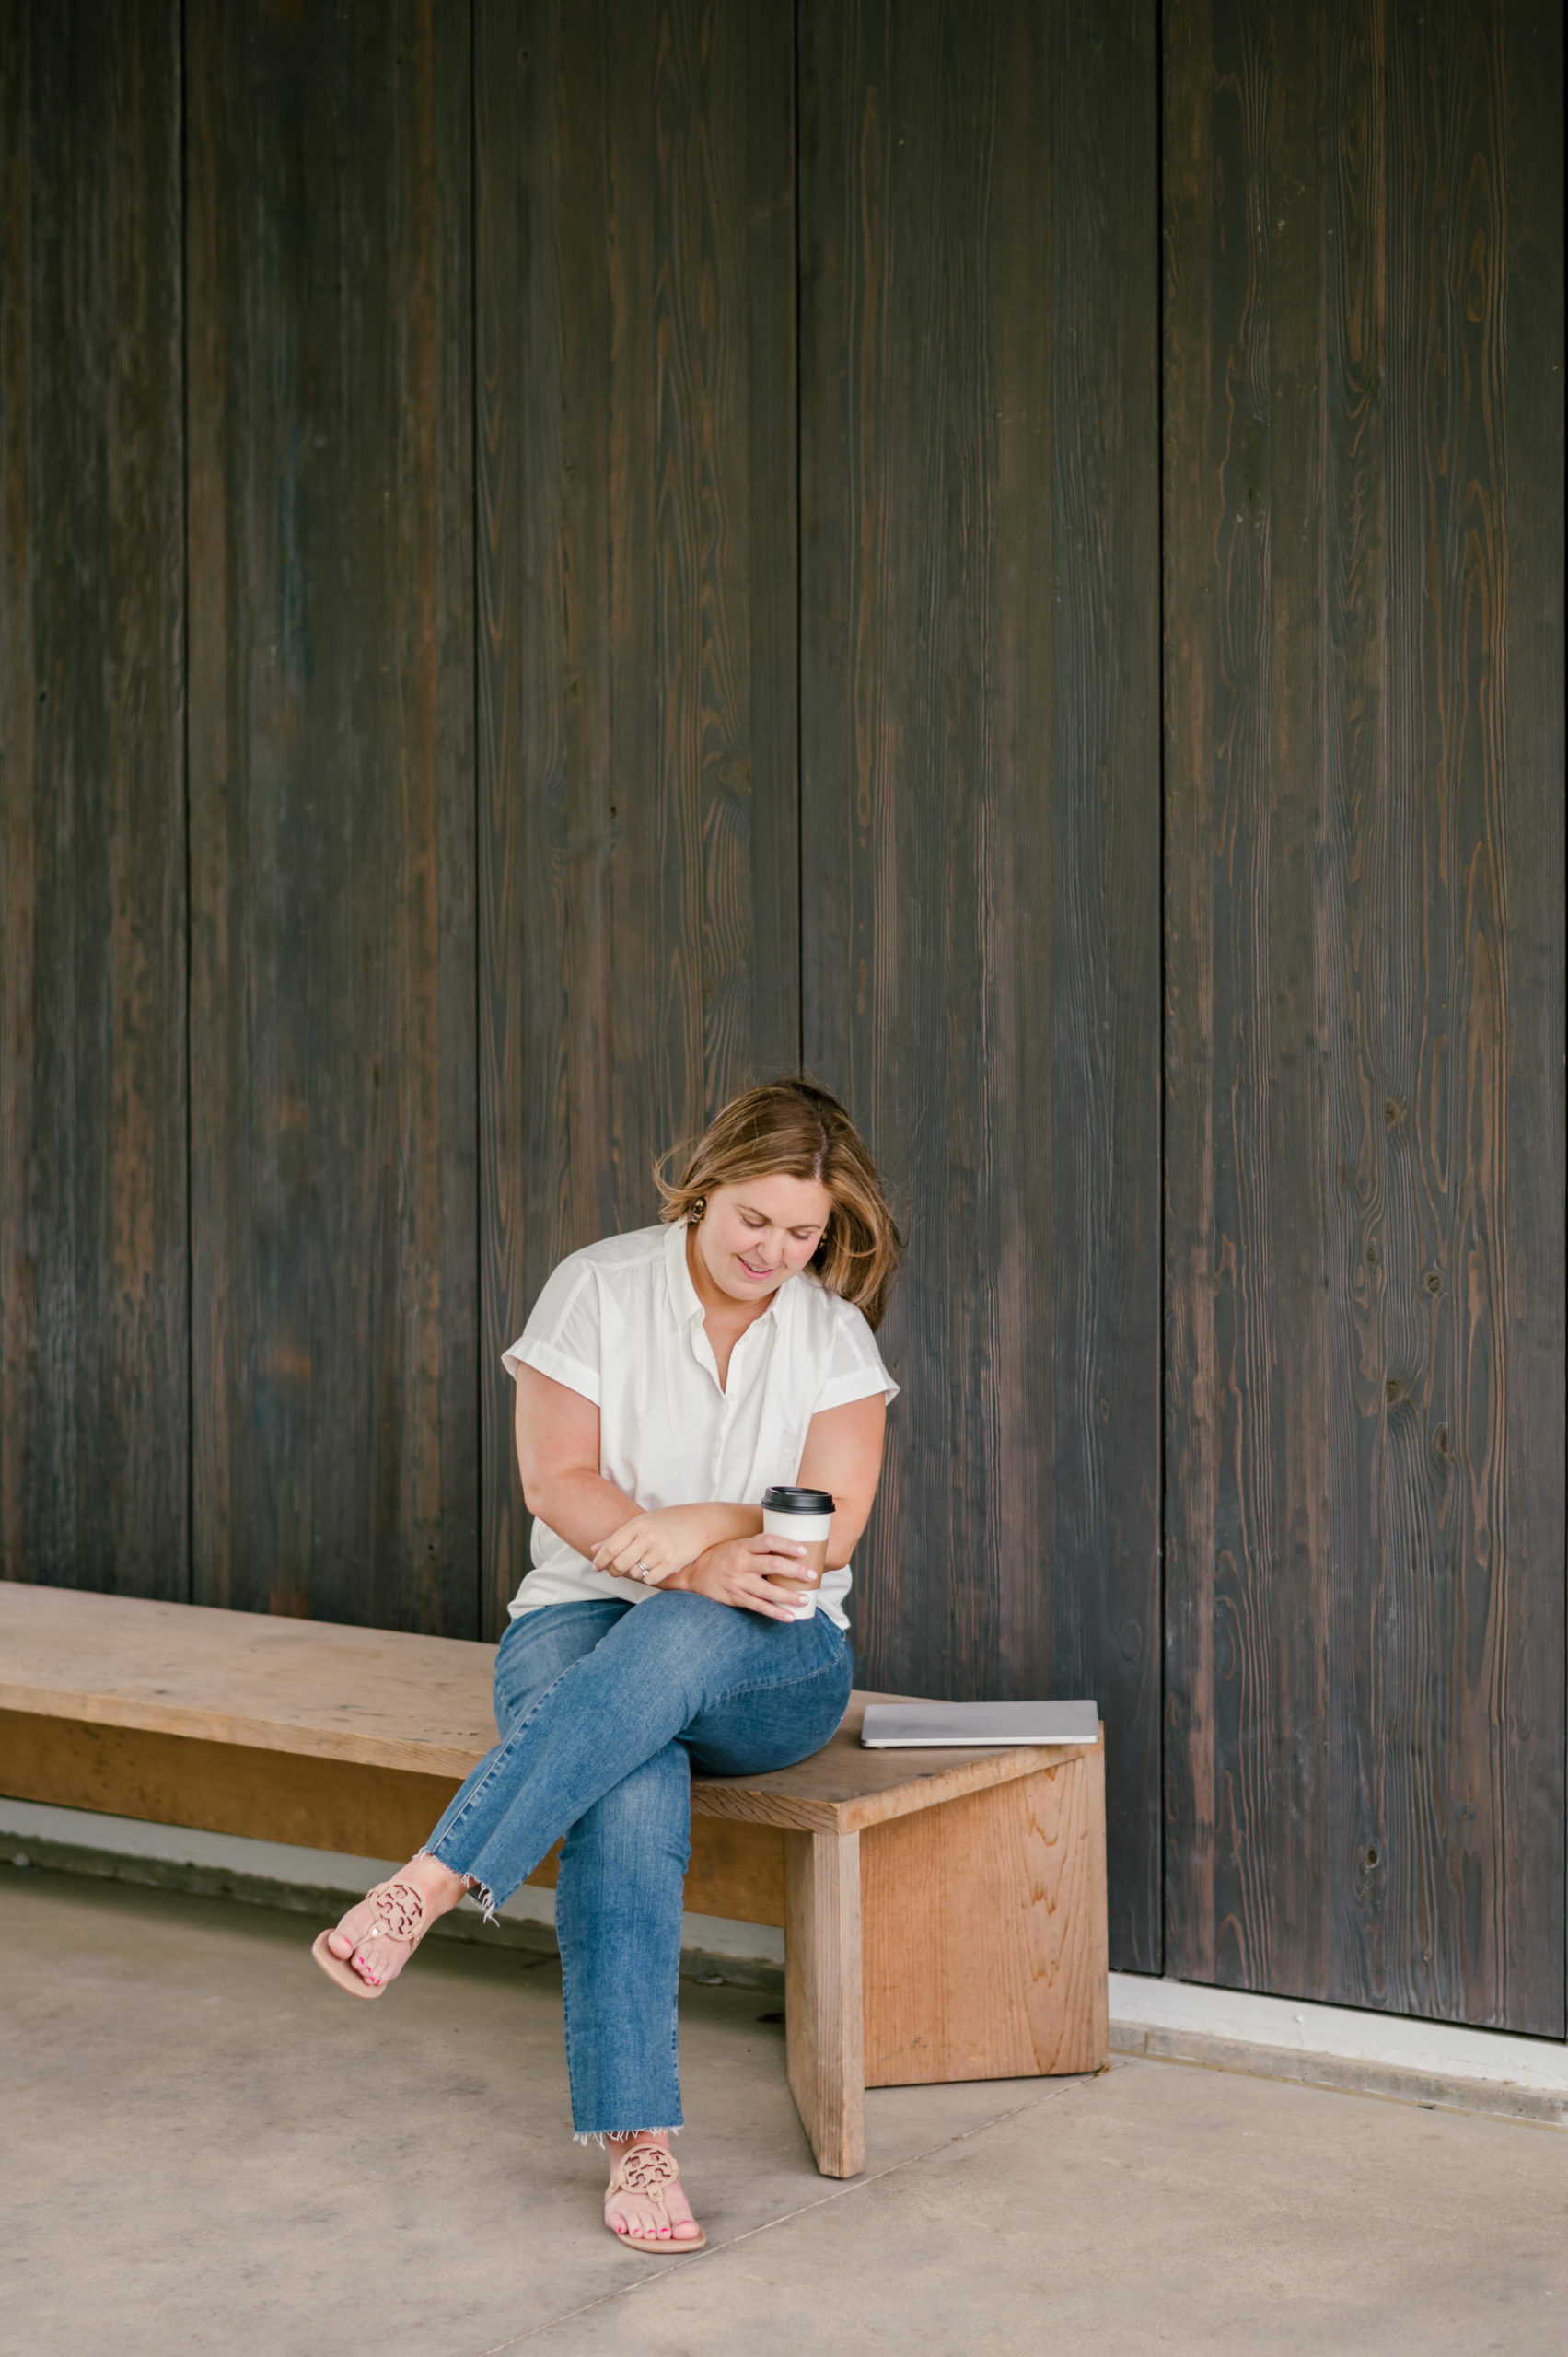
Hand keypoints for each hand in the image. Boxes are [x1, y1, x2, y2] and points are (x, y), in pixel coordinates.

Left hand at [591, 1504, 744, 1585]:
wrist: (702, 1522)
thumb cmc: (670, 1521)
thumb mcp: (643, 1523)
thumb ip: (618, 1536)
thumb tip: (593, 1549)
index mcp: (638, 1524)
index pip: (610, 1547)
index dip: (600, 1560)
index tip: (596, 1567)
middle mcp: (648, 1537)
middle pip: (619, 1563)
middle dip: (613, 1571)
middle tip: (614, 1571)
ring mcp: (660, 1550)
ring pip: (635, 1573)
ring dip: (632, 1574)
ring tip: (636, 1568)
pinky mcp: (672, 1562)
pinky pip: (650, 1579)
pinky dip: (647, 1579)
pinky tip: (650, 1572)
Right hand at [670, 1533, 814, 1621]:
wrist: (695, 1573)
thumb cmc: (722, 1556)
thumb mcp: (738, 1545)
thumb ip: (759, 1547)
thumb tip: (790, 1546)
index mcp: (743, 1546)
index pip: (768, 1541)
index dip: (786, 1544)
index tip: (803, 1548)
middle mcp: (741, 1563)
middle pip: (772, 1566)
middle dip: (794, 1571)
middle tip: (811, 1574)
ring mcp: (739, 1582)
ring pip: (768, 1591)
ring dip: (788, 1595)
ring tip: (805, 1598)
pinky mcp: (737, 1598)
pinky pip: (759, 1607)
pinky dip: (776, 1613)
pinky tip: (790, 1616)